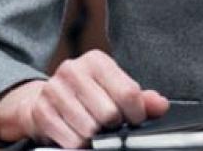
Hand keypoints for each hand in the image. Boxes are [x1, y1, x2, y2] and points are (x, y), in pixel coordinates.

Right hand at [0, 50, 169, 147]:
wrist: (43, 99)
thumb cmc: (87, 95)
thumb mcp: (114, 89)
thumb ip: (141, 98)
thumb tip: (161, 105)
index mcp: (96, 60)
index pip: (128, 92)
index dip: (136, 113)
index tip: (134, 119)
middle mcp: (73, 70)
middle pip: (109, 114)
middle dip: (114, 126)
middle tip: (111, 125)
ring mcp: (54, 90)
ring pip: (90, 130)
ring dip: (96, 137)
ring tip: (94, 129)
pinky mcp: (41, 112)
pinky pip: (71, 142)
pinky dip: (79, 144)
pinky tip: (78, 134)